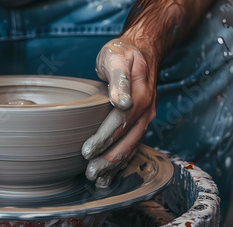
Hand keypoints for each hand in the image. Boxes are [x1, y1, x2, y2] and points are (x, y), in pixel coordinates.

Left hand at [82, 38, 156, 187]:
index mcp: (139, 94)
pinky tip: (111, 175)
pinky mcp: (143, 122)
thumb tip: (121, 102)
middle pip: (127, 139)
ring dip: (115, 165)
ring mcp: (146, 117)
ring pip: (131, 146)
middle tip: (89, 172)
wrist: (142, 52)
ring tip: (98, 180)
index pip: (119, 121)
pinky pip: (133, 144)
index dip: (103, 138)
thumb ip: (118, 79)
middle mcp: (146, 109)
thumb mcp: (116, 58)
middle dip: (108, 159)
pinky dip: (122, 162)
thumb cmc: (122, 54)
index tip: (86, 151)